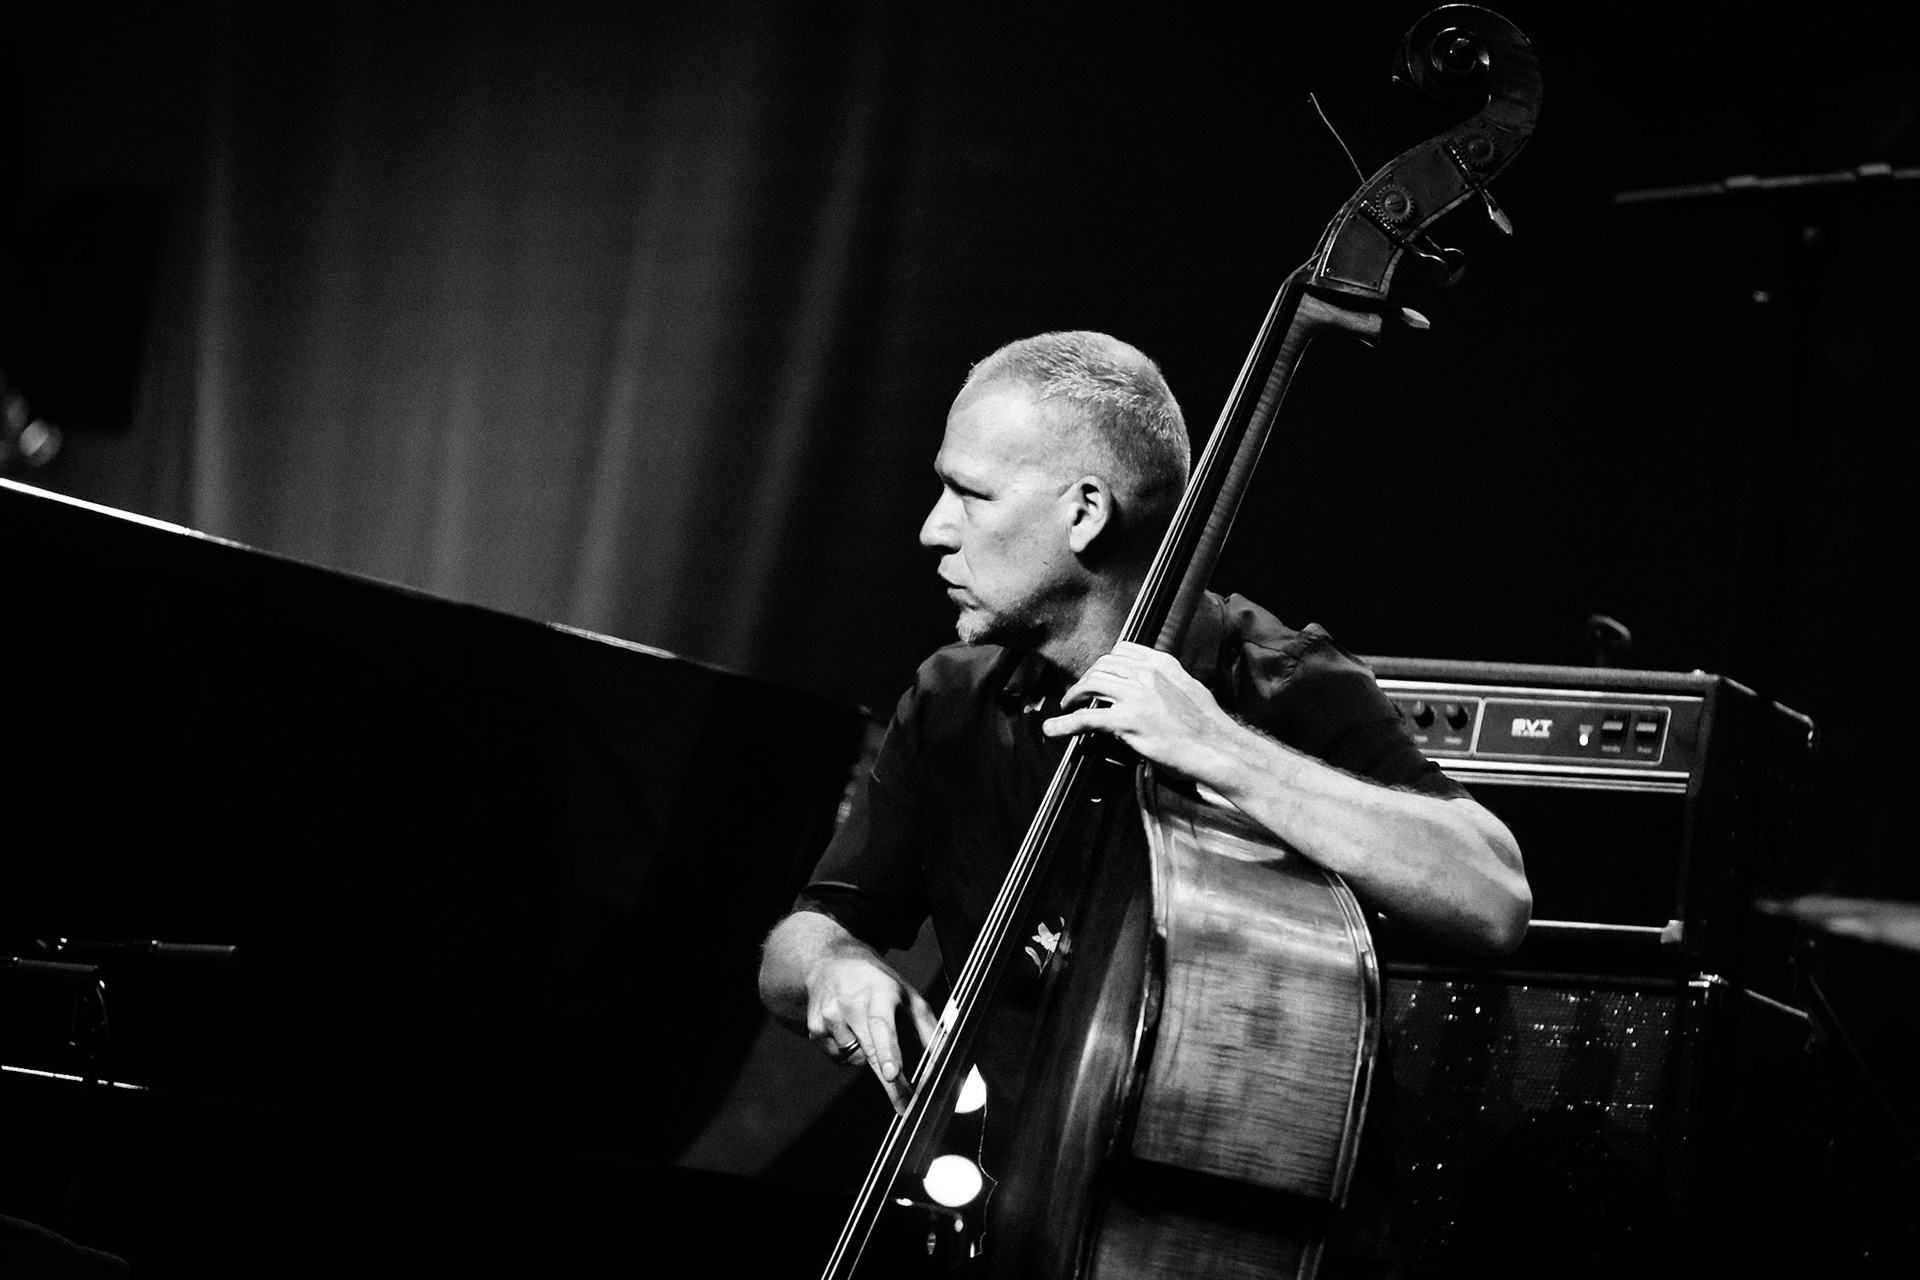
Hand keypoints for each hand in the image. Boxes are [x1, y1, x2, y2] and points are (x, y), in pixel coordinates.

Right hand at [806, 942, 939, 1113]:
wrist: (830, 963)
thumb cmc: (877, 983)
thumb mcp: (906, 994)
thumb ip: (926, 1026)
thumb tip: (943, 1058)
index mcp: (878, 993)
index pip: (882, 1025)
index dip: (888, 1052)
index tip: (893, 1074)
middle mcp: (851, 1003)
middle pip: (870, 1051)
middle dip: (891, 1083)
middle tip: (905, 1105)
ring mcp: (829, 1017)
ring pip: (855, 1059)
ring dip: (867, 1056)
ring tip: (865, 1028)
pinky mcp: (814, 1029)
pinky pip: (839, 1059)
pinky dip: (849, 1053)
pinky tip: (848, 1030)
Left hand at [1041, 641, 1244, 783]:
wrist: (1218, 749)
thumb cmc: (1208, 727)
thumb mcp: (1190, 690)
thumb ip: (1167, 683)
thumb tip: (1152, 688)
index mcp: (1162, 664)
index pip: (1121, 651)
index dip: (1104, 663)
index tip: (1097, 674)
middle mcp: (1147, 674)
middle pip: (1102, 666)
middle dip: (1086, 679)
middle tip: (1079, 693)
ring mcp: (1136, 697)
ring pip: (1090, 684)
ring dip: (1073, 695)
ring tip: (1067, 706)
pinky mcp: (1127, 721)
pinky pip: (1086, 718)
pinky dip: (1064, 723)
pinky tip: (1053, 728)